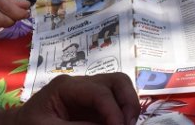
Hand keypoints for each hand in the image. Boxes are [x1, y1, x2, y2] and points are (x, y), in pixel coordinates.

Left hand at [0, 74, 138, 124]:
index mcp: (66, 86)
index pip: (100, 92)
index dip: (114, 112)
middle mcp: (81, 85)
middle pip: (116, 80)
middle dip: (128, 103)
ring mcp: (88, 94)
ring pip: (119, 88)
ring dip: (128, 107)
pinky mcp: (92, 106)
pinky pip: (115, 103)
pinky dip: (122, 114)